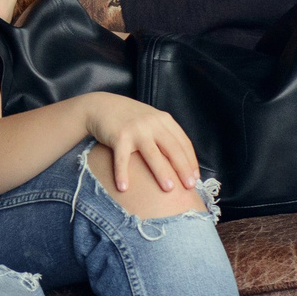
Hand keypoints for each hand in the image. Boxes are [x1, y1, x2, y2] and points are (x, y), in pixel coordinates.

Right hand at [80, 93, 200, 193]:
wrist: (101, 106)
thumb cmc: (129, 118)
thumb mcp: (151, 119)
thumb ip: (165, 133)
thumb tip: (181, 161)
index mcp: (164, 120)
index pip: (183, 142)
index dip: (191, 160)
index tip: (195, 177)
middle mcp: (152, 123)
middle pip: (172, 148)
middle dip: (183, 168)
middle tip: (190, 186)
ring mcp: (135, 130)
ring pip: (152, 154)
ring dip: (161, 172)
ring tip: (169, 189)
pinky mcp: (118, 137)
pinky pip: (122, 159)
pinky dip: (122, 174)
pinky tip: (124, 188)